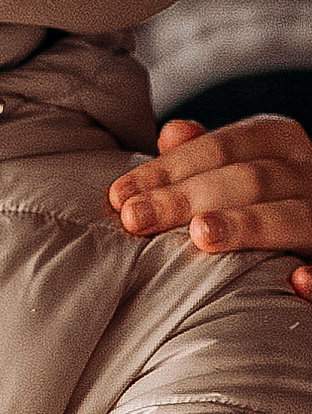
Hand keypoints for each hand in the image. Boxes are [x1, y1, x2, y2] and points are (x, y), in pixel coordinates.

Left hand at [108, 114, 311, 295]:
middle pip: (247, 180)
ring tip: (202, 236)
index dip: (168, 169)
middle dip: (186, 198)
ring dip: (246, 225)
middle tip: (136, 220)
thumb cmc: (263, 195)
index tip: (120, 197)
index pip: (219, 148)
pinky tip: (296, 282)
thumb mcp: (239, 163)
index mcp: (280, 142)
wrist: (309, 222)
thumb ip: (205, 152)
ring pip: (290, 217)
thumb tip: (172, 132)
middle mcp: (308, 174)